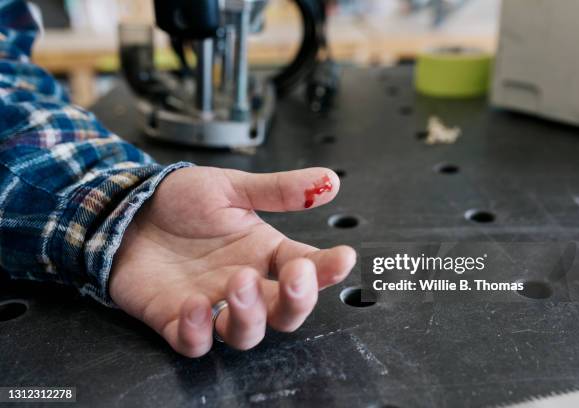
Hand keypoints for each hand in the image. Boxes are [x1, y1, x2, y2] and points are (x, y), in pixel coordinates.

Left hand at [109, 166, 355, 356]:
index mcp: (263, 252)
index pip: (307, 267)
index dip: (328, 268)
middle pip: (284, 312)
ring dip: (250, 316)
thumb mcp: (231, 187)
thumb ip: (278, 190)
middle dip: (296, 302)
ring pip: (246, 334)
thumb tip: (328, 181)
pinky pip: (195, 342)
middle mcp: (245, 282)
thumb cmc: (180, 200)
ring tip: (237, 284)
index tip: (343, 258)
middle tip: (294, 278)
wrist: (128, 209)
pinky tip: (194, 305)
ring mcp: (212, 304)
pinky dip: (198, 332)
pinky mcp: (176, 320)